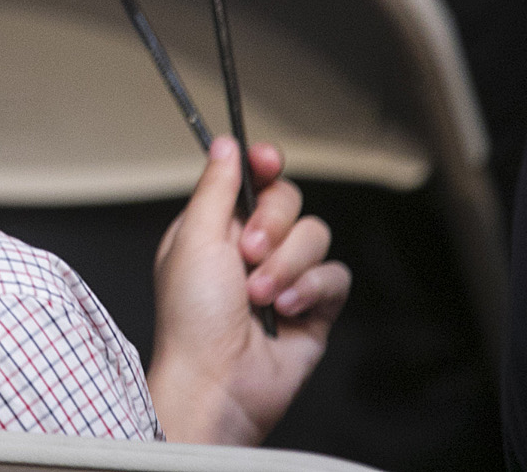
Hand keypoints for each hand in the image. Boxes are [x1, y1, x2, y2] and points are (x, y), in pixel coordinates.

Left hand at [144, 137, 349, 444]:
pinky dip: (311, 290)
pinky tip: (285, 311)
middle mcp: (253, 248)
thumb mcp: (193, 240)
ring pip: (315, 236)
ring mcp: (286, 277)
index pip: (253, 179)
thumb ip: (215, 189)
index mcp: (218, 227)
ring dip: (286, 265)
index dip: (264, 165)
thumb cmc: (191, 318)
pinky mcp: (315, 307)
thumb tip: (226, 145)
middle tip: (247, 253)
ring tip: (259, 296)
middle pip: (290, 201)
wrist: (217, 381)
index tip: (267, 160)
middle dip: (272, 224)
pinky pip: (335, 275)